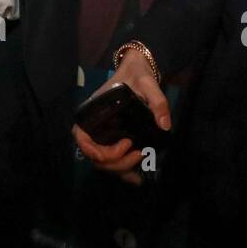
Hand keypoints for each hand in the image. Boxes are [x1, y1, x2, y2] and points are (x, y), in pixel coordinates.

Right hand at [72, 51, 169, 185]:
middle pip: (95, 156)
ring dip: (120, 168)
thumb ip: (156, 100)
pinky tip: (137, 179)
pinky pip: (114, 160)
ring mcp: (104, 134)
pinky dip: (123, 172)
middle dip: (116, 161)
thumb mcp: (147, 81)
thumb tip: (164, 125)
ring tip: (142, 159)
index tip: (122, 146)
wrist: (138, 68)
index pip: (81, 137)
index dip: (94, 150)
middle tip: (139, 152)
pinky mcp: (115, 139)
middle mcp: (95, 125)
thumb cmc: (136, 73)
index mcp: (94, 111)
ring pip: (104, 162)